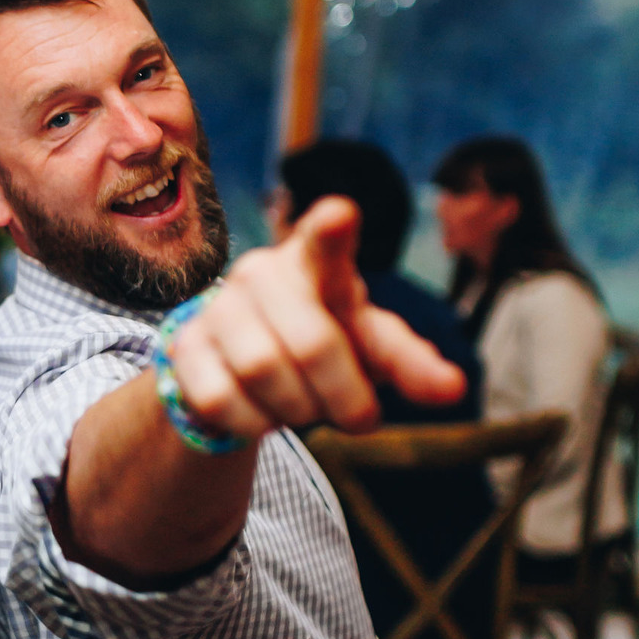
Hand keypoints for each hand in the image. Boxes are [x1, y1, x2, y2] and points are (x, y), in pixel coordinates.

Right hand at [166, 198, 467, 442]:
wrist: (244, 367)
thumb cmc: (324, 341)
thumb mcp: (370, 347)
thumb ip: (410, 363)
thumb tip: (455, 389)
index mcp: (317, 263)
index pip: (323, 239)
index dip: (331, 230)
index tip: (342, 214)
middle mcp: (262, 274)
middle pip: (311, 343)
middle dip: (344, 395)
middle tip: (360, 419)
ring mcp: (217, 308)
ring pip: (262, 372)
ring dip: (298, 411)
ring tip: (306, 409)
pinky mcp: (183, 348)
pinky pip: (221, 400)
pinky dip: (254, 424)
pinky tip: (263, 414)